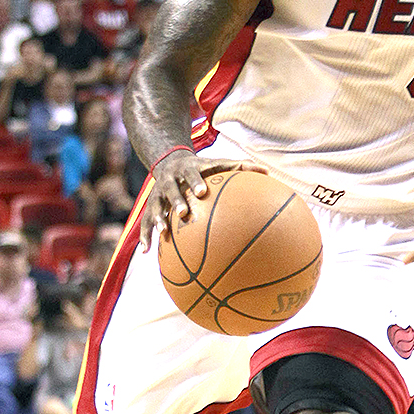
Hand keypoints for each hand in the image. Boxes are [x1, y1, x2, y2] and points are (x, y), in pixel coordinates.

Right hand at [139, 151, 267, 249]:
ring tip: (163, 232)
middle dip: (176, 200)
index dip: (196, 182)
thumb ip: (240, 167)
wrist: (169, 161)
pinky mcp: (151, 204)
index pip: (192, 174)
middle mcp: (170, 180)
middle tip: (182, 212)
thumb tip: (268, 171)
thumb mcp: (217, 163)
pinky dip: (145, 236)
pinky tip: (145, 252)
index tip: (202, 192)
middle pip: (171, 189)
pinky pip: (145, 222)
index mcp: (188, 170)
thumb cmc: (202, 167)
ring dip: (157, 218)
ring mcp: (158, 193)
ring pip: (155, 206)